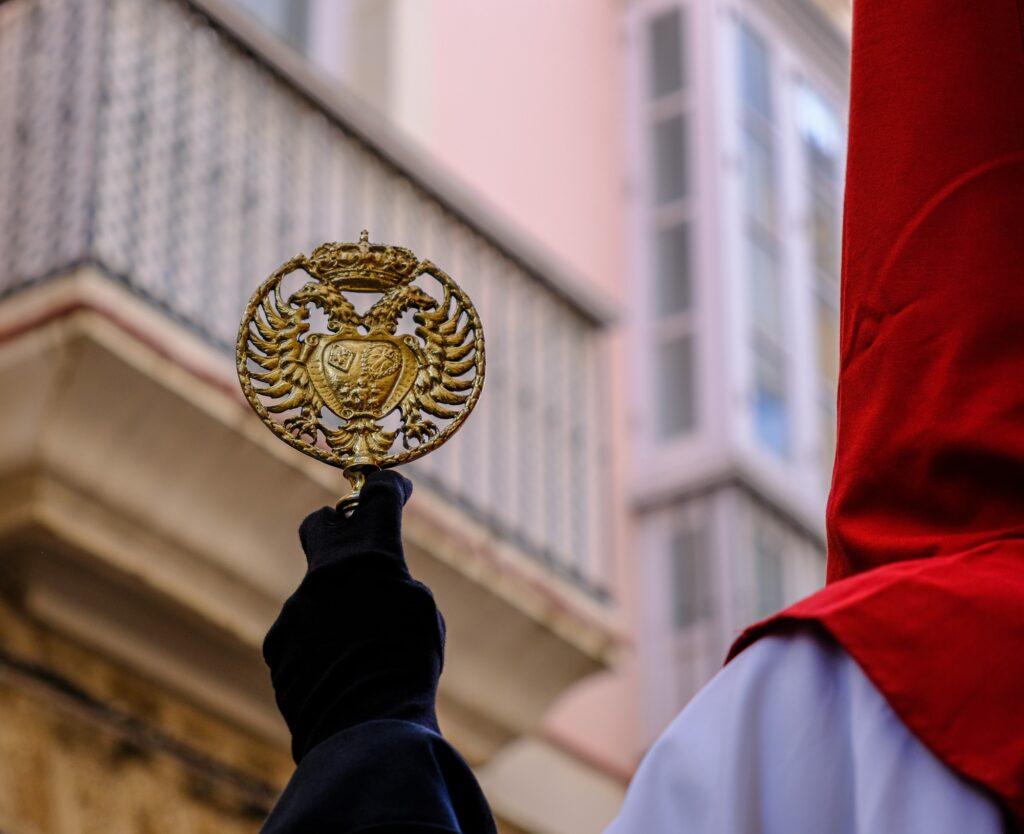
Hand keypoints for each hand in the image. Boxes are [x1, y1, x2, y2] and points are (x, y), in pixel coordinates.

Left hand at [263, 469, 444, 762]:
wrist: (366, 726)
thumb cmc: (409, 666)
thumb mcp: (424, 612)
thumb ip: (395, 581)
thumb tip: (375, 582)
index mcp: (372, 556)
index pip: (379, 497)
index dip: (389, 486)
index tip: (395, 488)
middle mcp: (326, 572)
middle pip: (320, 523)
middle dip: (336, 523)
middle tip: (353, 539)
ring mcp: (295, 608)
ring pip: (316, 592)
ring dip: (335, 607)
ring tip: (360, 647)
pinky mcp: (276, 644)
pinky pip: (300, 631)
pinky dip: (318, 643)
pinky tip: (338, 671)